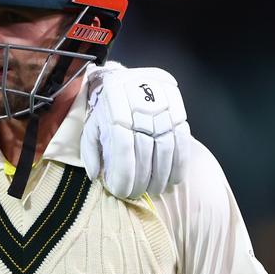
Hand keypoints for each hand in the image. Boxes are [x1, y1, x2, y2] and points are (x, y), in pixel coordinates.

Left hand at [82, 65, 192, 198]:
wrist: (126, 78)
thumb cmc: (106, 108)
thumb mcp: (91, 125)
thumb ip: (90, 150)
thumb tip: (96, 177)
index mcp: (115, 106)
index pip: (123, 145)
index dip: (124, 172)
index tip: (122, 191)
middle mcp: (140, 103)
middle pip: (145, 148)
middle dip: (143, 178)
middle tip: (138, 195)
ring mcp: (163, 104)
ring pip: (167, 146)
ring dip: (163, 175)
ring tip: (155, 191)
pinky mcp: (178, 107)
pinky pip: (183, 139)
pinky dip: (180, 162)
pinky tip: (174, 179)